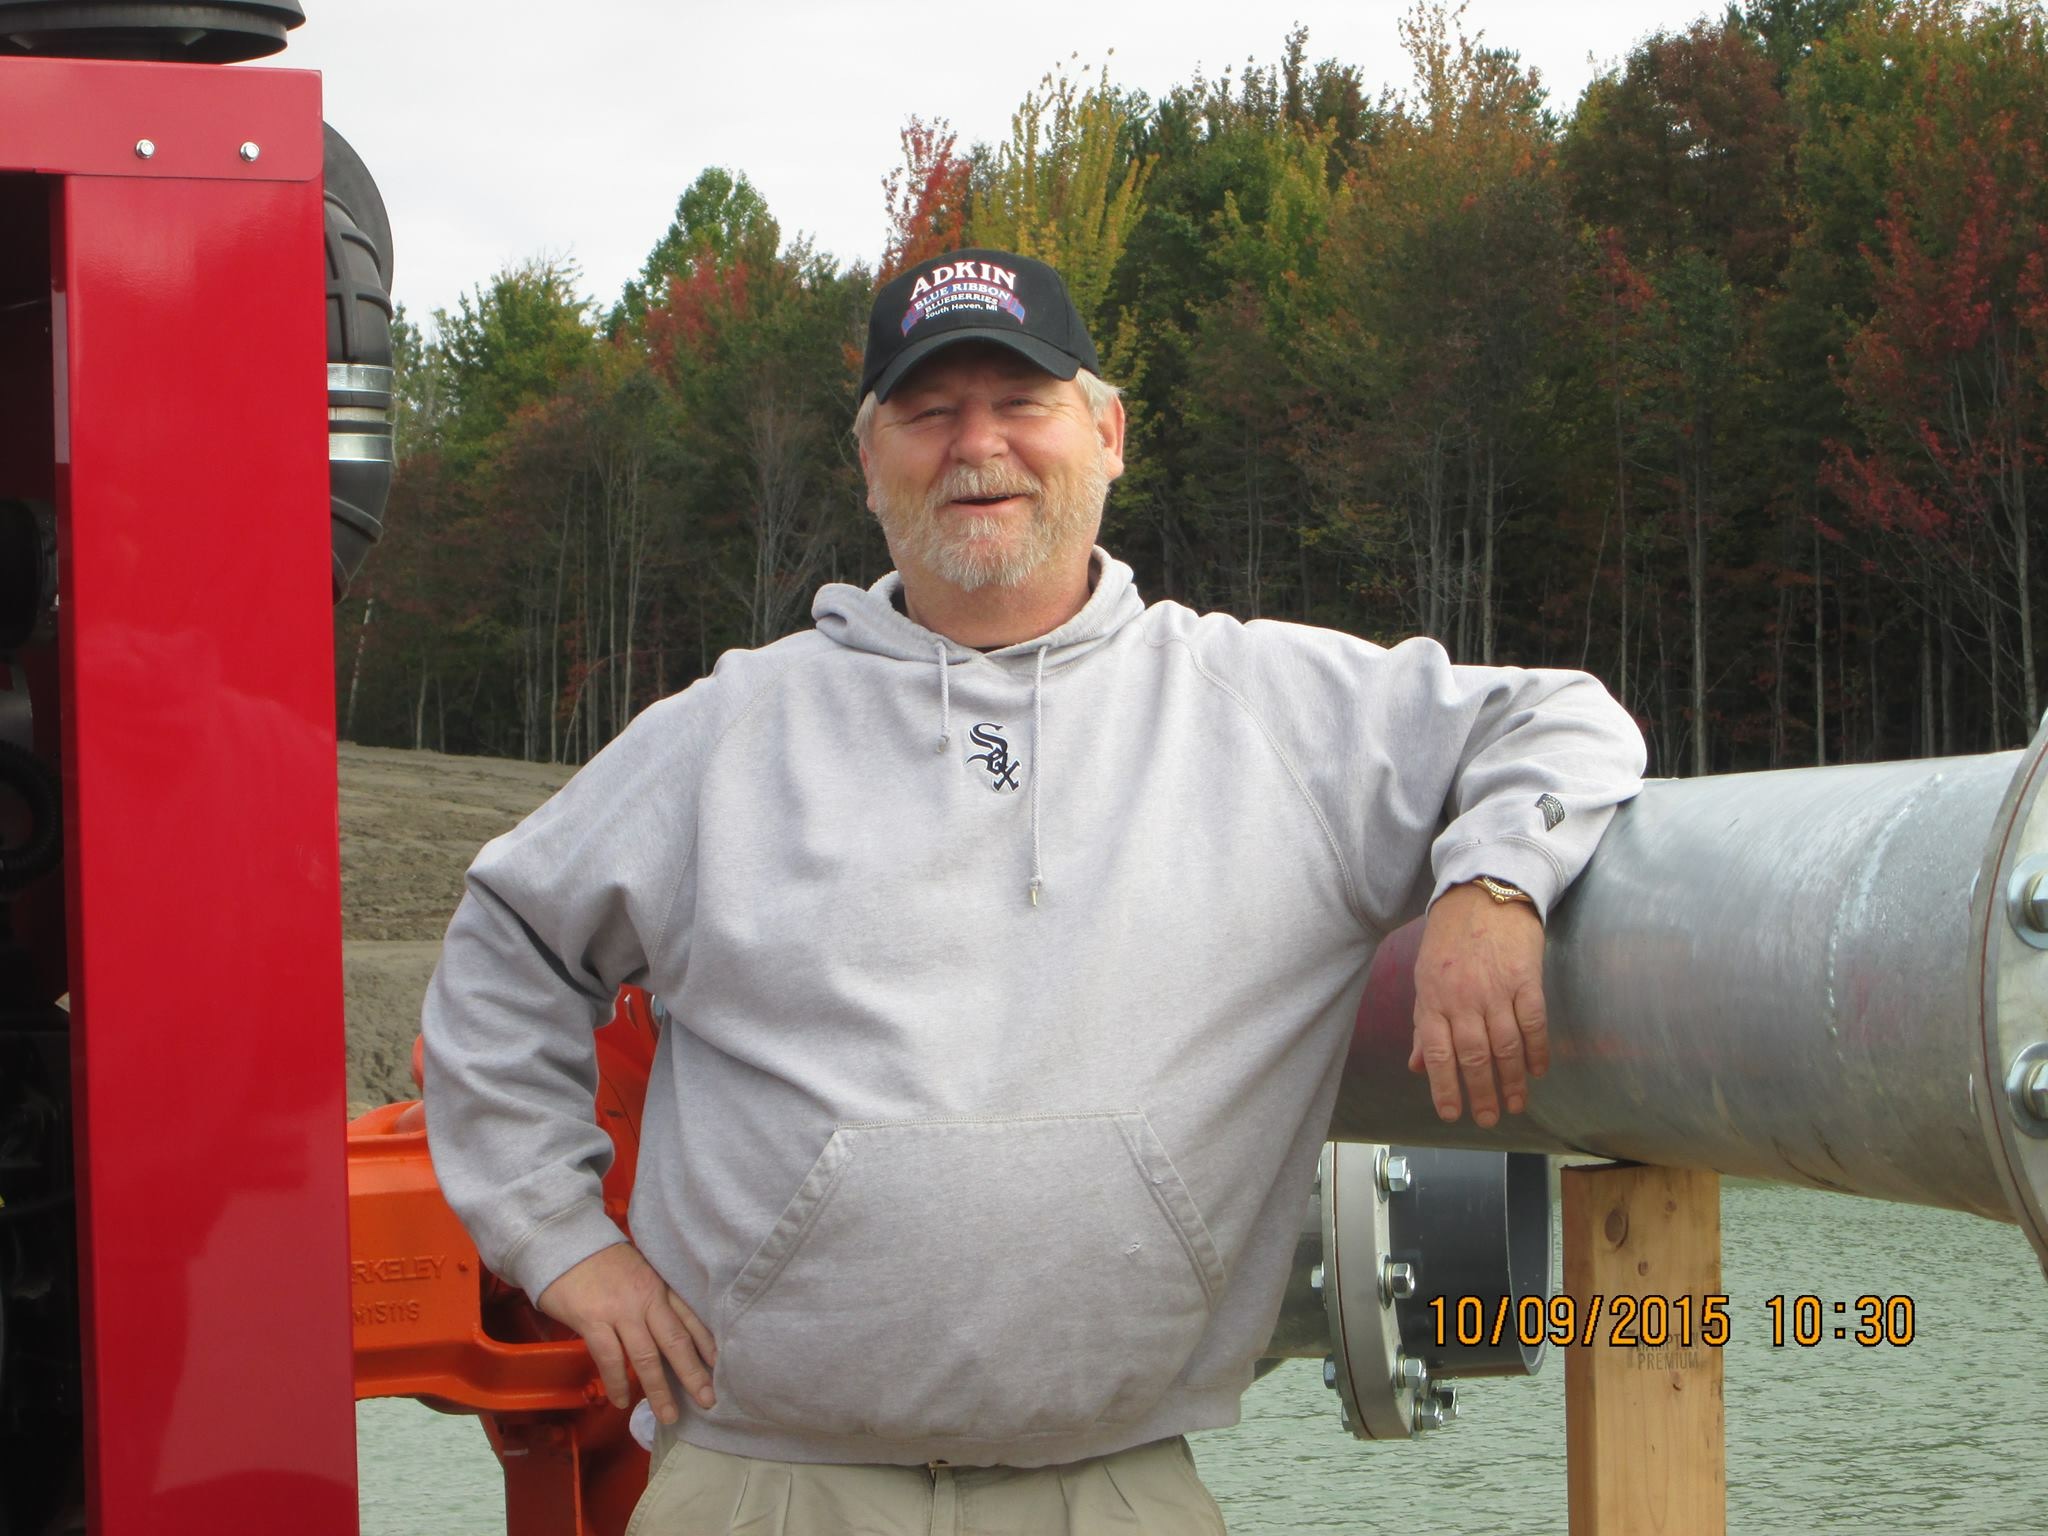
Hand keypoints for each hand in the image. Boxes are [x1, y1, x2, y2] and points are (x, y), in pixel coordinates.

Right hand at [536, 1242, 716, 1422]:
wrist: (565, 1242)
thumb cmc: (601, 1260)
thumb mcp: (638, 1272)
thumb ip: (653, 1297)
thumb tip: (666, 1328)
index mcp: (660, 1286)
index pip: (690, 1318)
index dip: (706, 1344)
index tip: (721, 1367)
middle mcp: (646, 1299)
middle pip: (676, 1341)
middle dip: (693, 1374)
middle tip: (708, 1401)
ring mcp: (620, 1310)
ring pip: (647, 1356)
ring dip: (659, 1389)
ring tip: (668, 1415)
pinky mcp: (593, 1319)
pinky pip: (610, 1358)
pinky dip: (618, 1382)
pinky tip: (622, 1401)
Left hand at [1407, 882, 1548, 1127]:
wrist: (1484, 892)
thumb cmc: (1450, 937)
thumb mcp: (1425, 977)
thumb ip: (1423, 1024)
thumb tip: (1416, 1066)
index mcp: (1433, 998)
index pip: (1437, 1053)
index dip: (1444, 1087)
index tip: (1452, 1115)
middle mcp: (1462, 997)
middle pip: (1473, 1056)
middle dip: (1480, 1093)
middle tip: (1487, 1119)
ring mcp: (1495, 988)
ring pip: (1504, 1045)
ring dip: (1510, 1080)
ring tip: (1514, 1105)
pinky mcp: (1525, 978)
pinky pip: (1533, 1022)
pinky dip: (1536, 1050)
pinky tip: (1537, 1071)